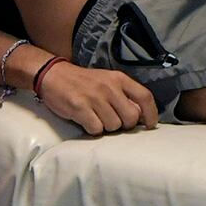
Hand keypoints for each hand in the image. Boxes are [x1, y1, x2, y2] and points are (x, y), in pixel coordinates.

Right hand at [36, 63, 156, 134]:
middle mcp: (109, 87)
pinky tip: (86, 120)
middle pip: (131, 117)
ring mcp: (94, 97)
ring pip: (114, 126)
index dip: (151, 114)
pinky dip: (93, 129)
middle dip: (124, 124)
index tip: (150, 125)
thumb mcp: (107, 80)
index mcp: (119, 78)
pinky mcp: (80, 108)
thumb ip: (124, 94)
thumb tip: (141, 116)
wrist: (53, 75)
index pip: (145, 97)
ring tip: (96, 117)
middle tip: (113, 120)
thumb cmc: (84, 82)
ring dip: (106, 127)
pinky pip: (96, 129)